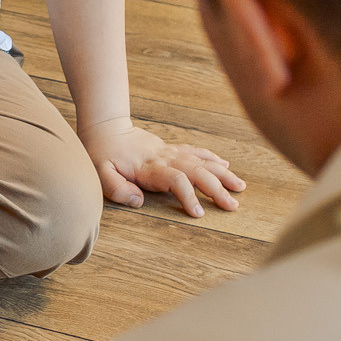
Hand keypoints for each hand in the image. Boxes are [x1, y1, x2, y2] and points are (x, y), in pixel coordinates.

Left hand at [81, 120, 243, 216]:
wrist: (104, 127)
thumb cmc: (100, 152)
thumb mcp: (99, 172)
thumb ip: (116, 188)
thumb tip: (138, 201)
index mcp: (150, 168)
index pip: (177, 180)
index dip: (189, 196)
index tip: (198, 213)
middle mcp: (164, 158)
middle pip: (197, 172)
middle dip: (217, 189)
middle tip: (233, 206)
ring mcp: (169, 152)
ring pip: (201, 161)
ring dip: (222, 174)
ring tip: (240, 187)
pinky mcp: (170, 149)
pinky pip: (195, 152)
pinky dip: (212, 158)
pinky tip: (226, 165)